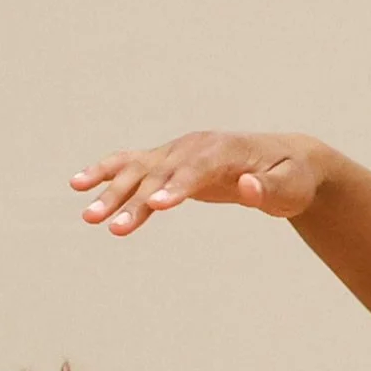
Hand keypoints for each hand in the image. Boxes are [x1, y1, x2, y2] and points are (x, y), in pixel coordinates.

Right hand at [71, 130, 321, 237]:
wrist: (284, 161)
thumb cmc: (291, 178)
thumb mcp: (289, 188)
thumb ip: (270, 190)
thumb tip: (248, 186)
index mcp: (224, 151)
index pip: (195, 170)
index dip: (176, 187)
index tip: (156, 206)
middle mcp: (194, 147)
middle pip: (158, 173)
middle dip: (131, 198)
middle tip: (105, 223)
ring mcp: (178, 153)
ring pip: (138, 171)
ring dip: (110, 192)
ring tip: (86, 215)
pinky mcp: (169, 163)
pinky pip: (133, 168)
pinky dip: (107, 176)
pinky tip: (79, 187)